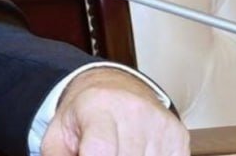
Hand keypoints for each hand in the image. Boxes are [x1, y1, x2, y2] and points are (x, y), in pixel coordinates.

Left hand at [40, 68, 188, 155]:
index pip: (100, 150)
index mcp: (98, 106)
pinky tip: (137, 151)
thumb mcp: (59, 132)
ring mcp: (159, 123)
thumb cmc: (85, 113)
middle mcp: (133, 110)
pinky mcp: (178, 135)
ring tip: (118, 149)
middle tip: (100, 151)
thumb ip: (57, 155)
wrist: (115, 87)